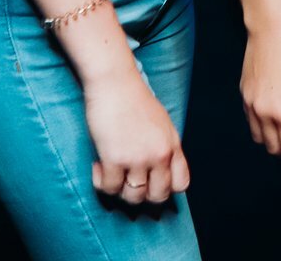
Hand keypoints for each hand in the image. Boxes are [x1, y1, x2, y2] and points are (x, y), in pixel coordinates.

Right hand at [81, 66, 190, 204]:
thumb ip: (164, 147)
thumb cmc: (135, 100)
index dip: (166, 188)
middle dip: (142, 195)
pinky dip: (101, 183)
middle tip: (127, 181)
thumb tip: (161, 173)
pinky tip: (98, 166)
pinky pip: (109, 188)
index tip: (151, 183)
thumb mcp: (162, 123)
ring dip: (119, 190)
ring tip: (112, 173)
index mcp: (173, 145)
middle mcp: (160, 154)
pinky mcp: (114, 159)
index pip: (181, 184)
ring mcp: (138, 158)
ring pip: (133, 197)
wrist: (115, 82)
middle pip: (157, 196)